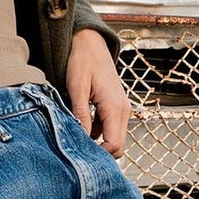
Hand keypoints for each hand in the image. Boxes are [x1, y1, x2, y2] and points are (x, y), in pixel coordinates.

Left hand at [66, 28, 128, 156]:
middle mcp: (123, 110)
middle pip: (118, 145)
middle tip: (76, 149)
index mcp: (114, 107)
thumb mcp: (77, 88)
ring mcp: (121, 108)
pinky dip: (96, 130)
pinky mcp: (115, 106)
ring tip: (75, 133)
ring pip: (113, 137)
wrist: (89, 42)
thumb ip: (80, 114)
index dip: (99, 155)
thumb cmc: (82, 61)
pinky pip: (109, 127)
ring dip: (96, 140)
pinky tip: (80, 122)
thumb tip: (81, 138)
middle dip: (99, 151)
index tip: (80, 155)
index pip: (114, 144)